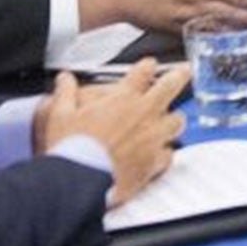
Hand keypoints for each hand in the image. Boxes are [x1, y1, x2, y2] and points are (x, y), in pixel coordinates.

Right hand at [36, 60, 188, 206]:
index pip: (143, 71)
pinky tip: (161, 156)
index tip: (150, 65)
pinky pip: (168, 155)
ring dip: (174, 120)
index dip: (148, 65)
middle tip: (185, 71)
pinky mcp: (153, 161)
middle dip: (180, 75)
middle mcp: (143, 113)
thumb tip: (63, 78)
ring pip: (177, 121)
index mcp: (123, 98)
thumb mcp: (61, 115)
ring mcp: (153, 137)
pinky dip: (165, 154)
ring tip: (173, 119)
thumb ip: (65, 93)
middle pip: (172, 85)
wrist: (79, 180)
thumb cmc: (71, 148)